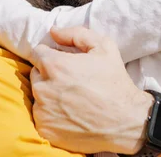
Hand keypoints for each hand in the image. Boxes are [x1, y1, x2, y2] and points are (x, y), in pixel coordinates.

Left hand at [28, 26, 152, 154]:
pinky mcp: (45, 129)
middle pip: (35, 73)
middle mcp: (43, 88)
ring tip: (72, 98)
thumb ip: (75, 33)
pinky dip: (51, 114)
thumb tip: (53, 31)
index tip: (64, 62)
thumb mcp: (103, 47)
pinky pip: (40, 116)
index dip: (51, 55)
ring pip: (37, 95)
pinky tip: (70, 113)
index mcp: (54, 65)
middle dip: (49, 74)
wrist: (125, 120)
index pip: (37, 53)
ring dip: (49, 94)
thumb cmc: (114, 82)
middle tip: (71, 81)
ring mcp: (42, 111)